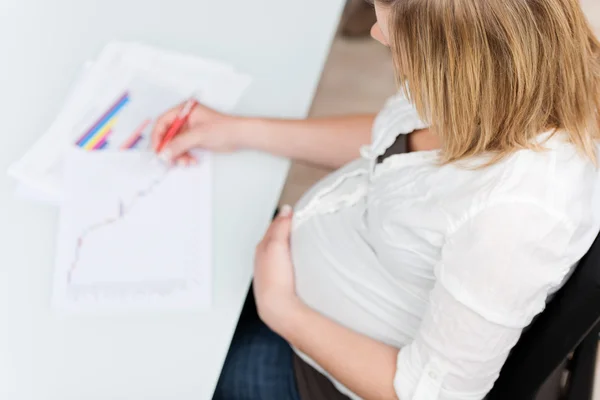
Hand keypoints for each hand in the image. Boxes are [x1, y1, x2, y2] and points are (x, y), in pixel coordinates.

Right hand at [151, 102, 241, 164]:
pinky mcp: (194, 139)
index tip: (157, 150)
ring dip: (178, 155)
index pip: (163, 122)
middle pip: (167, 134)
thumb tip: (164, 153)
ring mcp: (189, 130)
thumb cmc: (224, 128)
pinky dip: (185, 156)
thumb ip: (180, 144)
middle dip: (168, 149)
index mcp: (184, 110)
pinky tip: (191, 161)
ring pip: (174, 144)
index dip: (158, 136)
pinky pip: (183, 149)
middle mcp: (184, 119)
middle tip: (168, 161)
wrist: (240, 136)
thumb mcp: (199, 135)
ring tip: (185, 162)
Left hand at [253, 205, 302, 335]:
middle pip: (276, 239)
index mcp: (261, 247)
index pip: (273, 226)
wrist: (278, 308)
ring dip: (289, 246)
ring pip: (281, 253)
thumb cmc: (274, 279)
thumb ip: (280, 225)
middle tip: (300, 223)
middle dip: (286, 230)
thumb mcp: (276, 245)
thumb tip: (286, 210)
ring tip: (301, 241)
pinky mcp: (280, 282)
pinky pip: (286, 265)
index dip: (284, 218)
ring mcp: (271, 272)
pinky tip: (300, 263)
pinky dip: (292, 259)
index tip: (296, 212)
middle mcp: (263, 259)